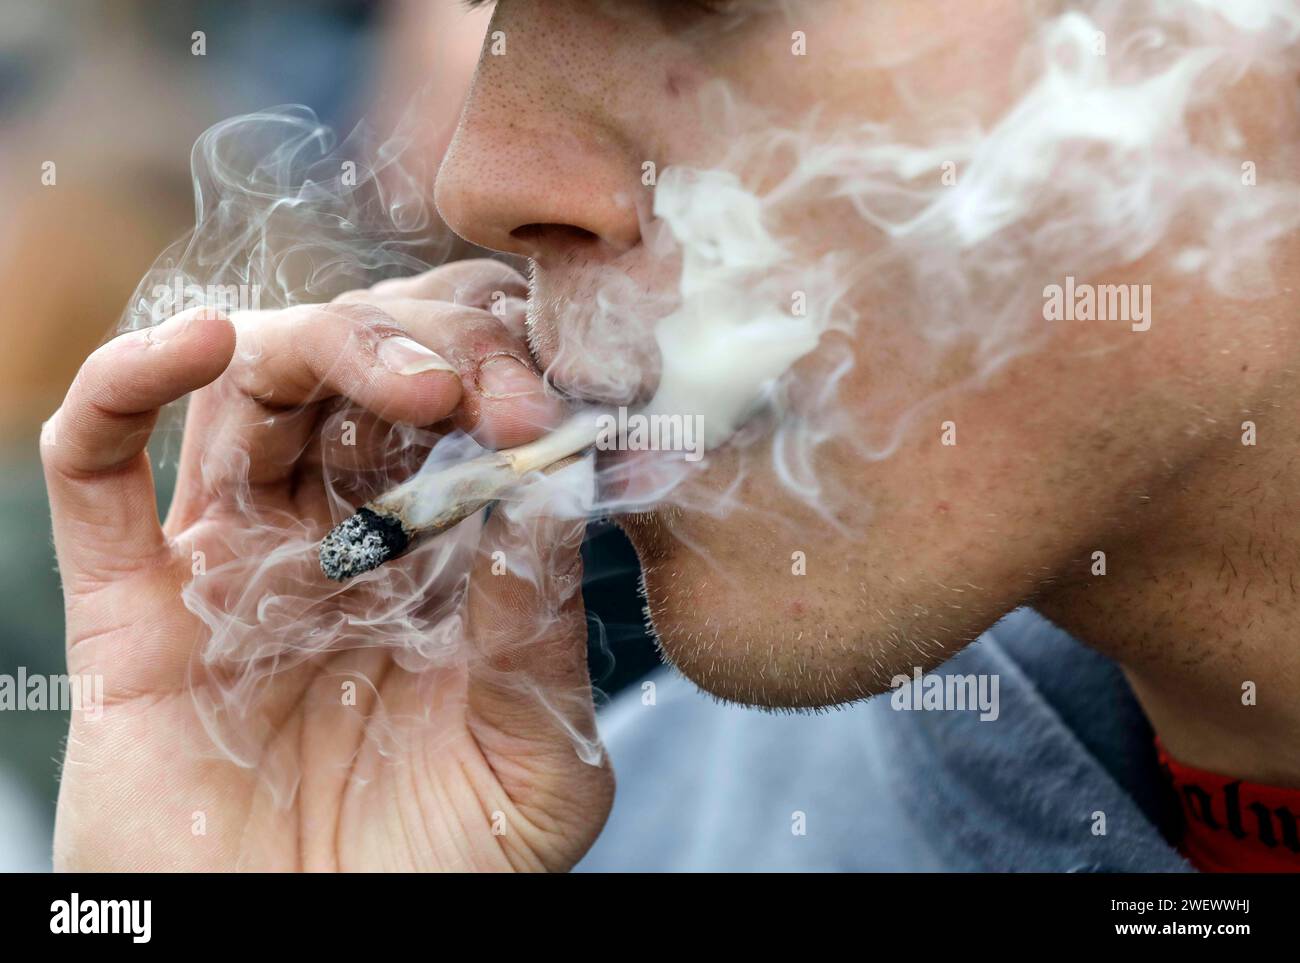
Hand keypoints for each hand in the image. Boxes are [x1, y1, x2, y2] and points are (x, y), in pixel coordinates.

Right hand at [44, 260, 613, 870]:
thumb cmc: (441, 876)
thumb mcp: (536, 762)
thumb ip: (543, 630)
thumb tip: (550, 482)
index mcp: (440, 558)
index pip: (465, 408)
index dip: (507, 376)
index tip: (552, 402)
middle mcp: (337, 538)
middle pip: (360, 375)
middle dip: (433, 346)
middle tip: (487, 387)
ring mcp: (230, 561)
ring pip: (247, 390)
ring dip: (323, 345)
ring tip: (409, 381)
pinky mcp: (128, 608)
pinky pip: (93, 466)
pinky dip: (125, 384)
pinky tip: (201, 342)